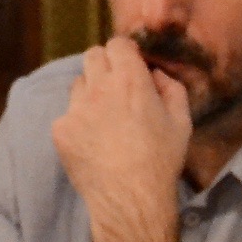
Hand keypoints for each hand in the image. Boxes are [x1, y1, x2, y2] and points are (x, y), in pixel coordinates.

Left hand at [51, 36, 190, 218]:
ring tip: (105, 118)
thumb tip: (154, 73)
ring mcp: (75, 108)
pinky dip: (78, 121)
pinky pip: (67, 114)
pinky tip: (92, 141)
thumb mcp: (182, 120)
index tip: (130, 65)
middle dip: (104, 64)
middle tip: (115, 86)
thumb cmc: (161, 159)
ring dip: (90, 92)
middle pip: (92, 56)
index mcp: (130, 79)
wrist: (130, 197)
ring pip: (78, 84)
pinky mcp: (60, 129)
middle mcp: (98, 88)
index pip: (117, 44)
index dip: (124, 52)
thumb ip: (170, 87)